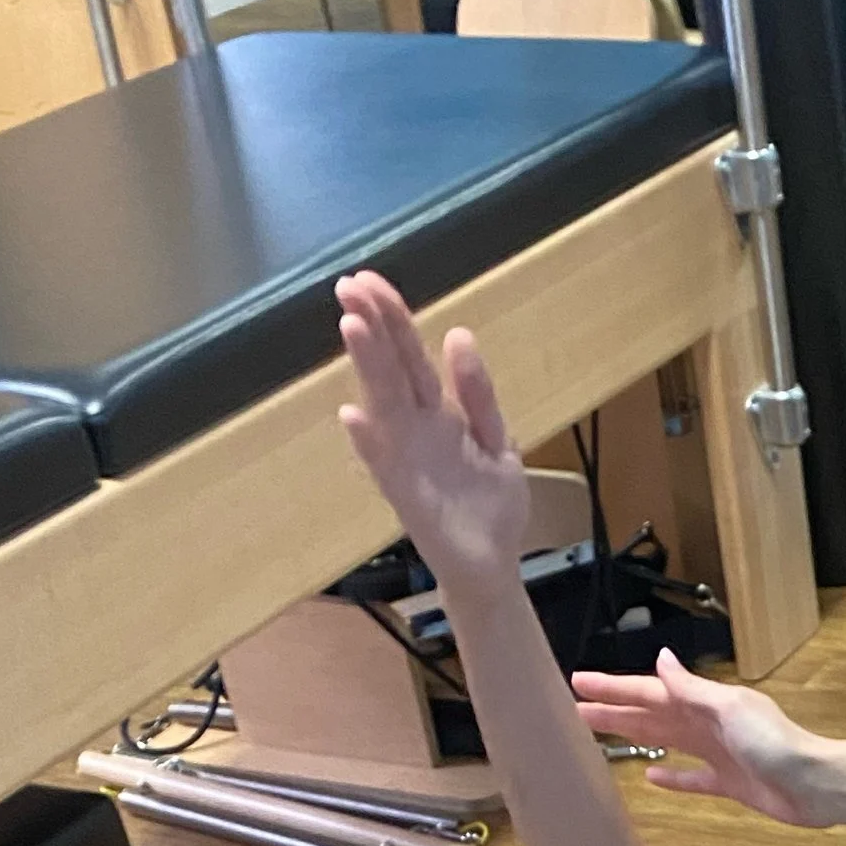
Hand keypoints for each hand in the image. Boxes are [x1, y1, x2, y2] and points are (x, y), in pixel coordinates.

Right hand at [336, 270, 528, 594]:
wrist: (494, 565)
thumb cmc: (492, 504)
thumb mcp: (499, 441)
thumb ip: (479, 395)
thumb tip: (458, 334)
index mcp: (440, 412)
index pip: (411, 355)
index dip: (393, 318)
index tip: (368, 279)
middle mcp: (416, 430)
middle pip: (392, 370)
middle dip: (373, 328)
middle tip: (347, 286)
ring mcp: (408, 460)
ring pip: (385, 405)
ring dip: (368, 367)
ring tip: (352, 326)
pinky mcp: (407, 497)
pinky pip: (385, 467)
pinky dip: (369, 444)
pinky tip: (354, 415)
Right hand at [572, 649, 830, 826]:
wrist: (815, 784)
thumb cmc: (777, 743)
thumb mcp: (729, 709)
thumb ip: (692, 689)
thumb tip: (660, 660)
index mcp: (706, 702)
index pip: (650, 691)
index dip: (614, 688)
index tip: (578, 682)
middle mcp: (707, 723)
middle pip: (651, 714)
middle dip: (614, 711)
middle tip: (574, 710)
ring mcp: (717, 754)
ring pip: (665, 742)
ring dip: (634, 736)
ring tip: (600, 737)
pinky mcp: (729, 783)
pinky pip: (692, 778)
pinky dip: (672, 777)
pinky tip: (651, 777)